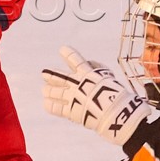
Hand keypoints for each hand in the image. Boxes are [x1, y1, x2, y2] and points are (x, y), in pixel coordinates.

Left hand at [41, 46, 158, 147]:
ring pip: (56, 93)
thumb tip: (89, 62)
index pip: (76, 60)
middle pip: (59, 78)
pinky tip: (46, 104)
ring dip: (49, 91)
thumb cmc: (116, 93)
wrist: (114, 111)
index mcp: (87, 74)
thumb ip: (98, 68)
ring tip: (44, 90)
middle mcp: (77, 84)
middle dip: (51, 75)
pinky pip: (57, 108)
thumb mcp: (108, 75)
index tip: (62, 49)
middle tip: (44, 73)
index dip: (68, 54)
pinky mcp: (71, 111)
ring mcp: (72, 97)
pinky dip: (51, 106)